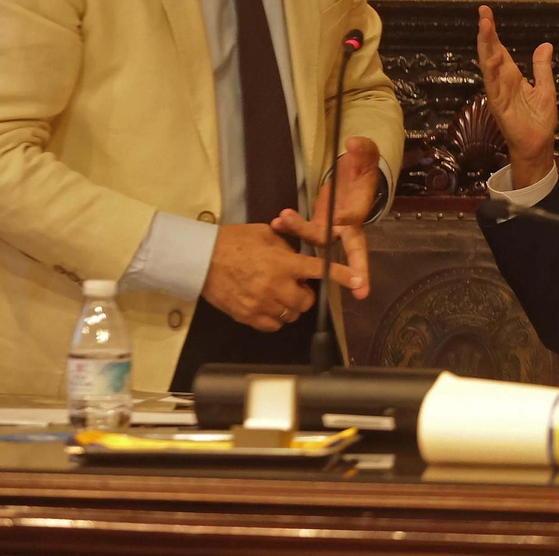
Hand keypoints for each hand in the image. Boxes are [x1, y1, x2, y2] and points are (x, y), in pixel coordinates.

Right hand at [201, 224, 363, 330]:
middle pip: (307, 301)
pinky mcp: (247, 316)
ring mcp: (261, 304)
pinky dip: (276, 318)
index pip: (319, 271)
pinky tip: (268, 305)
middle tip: (296, 285)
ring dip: (291, 306)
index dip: (341, 276)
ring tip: (280, 294)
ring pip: (291, 315)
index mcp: (283, 263)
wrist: (200, 258)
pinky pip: (273, 325)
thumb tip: (302, 253)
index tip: (358, 281)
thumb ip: (289, 245)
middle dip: (307, 294)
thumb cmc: (233, 241)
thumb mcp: (266, 234)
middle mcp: (275, 286)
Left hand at [268, 135, 379, 300]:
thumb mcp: (367, 156)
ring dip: (299, 230)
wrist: (352, 174)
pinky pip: (302, 230)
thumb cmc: (361, 168)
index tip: (341, 219)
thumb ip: (364, 150)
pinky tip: (275, 223)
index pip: (359, 220)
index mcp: (360, 209)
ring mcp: (329, 226)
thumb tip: (353, 144)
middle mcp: (346, 225)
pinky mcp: (315, 223)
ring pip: (316, 237)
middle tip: (336, 277)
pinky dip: (288, 227)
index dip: (349, 221)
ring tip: (282, 218)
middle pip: (341, 246)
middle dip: (342, 266)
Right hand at [477, 5, 557, 187]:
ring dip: (486, 46)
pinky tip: (492, 57)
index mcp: (512, 77)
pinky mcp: (499, 106)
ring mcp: (498, 93)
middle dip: (487, 33)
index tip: (487, 13)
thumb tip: (545, 45)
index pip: (500, 49)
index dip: (493, 32)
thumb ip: (542, 67)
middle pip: (491, 52)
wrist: (538, 145)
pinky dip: (491, 71)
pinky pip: (493, 86)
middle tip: (483, 12)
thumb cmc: (539, 121)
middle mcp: (502, 82)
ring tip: (485, 26)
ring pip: (489, 66)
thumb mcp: (546, 88)